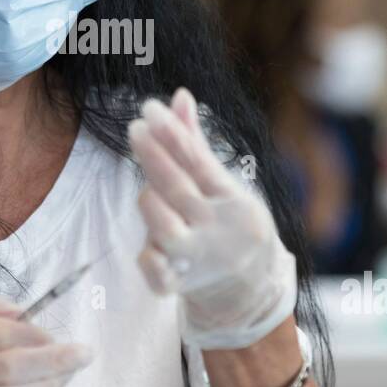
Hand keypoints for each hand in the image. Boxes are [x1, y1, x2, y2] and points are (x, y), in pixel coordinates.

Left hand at [127, 88, 296, 349]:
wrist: (251, 292)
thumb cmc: (230, 225)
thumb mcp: (224, 186)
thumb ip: (195, 143)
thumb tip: (179, 94)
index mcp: (232, 201)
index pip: (198, 161)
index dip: (172, 133)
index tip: (150, 108)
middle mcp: (216, 230)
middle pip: (177, 187)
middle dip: (153, 155)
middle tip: (135, 127)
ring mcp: (198, 259)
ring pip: (161, 225)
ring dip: (150, 202)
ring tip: (149, 190)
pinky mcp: (179, 285)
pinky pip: (155, 271)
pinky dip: (149, 258)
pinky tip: (149, 246)